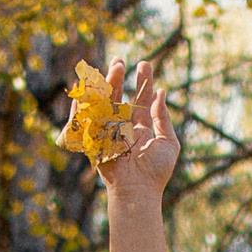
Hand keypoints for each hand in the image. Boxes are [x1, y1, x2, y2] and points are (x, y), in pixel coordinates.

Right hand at [82, 58, 178, 205]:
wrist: (139, 191)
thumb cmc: (156, 172)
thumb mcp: (168, 142)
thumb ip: (163, 118)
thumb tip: (161, 93)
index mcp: (140, 127)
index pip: (140, 99)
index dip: (143, 81)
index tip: (145, 64)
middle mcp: (123, 127)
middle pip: (118, 97)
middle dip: (119, 78)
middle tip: (121, 60)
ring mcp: (108, 132)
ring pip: (103, 103)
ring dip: (106, 85)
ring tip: (114, 68)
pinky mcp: (95, 140)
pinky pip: (86, 119)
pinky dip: (83, 104)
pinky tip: (85, 88)